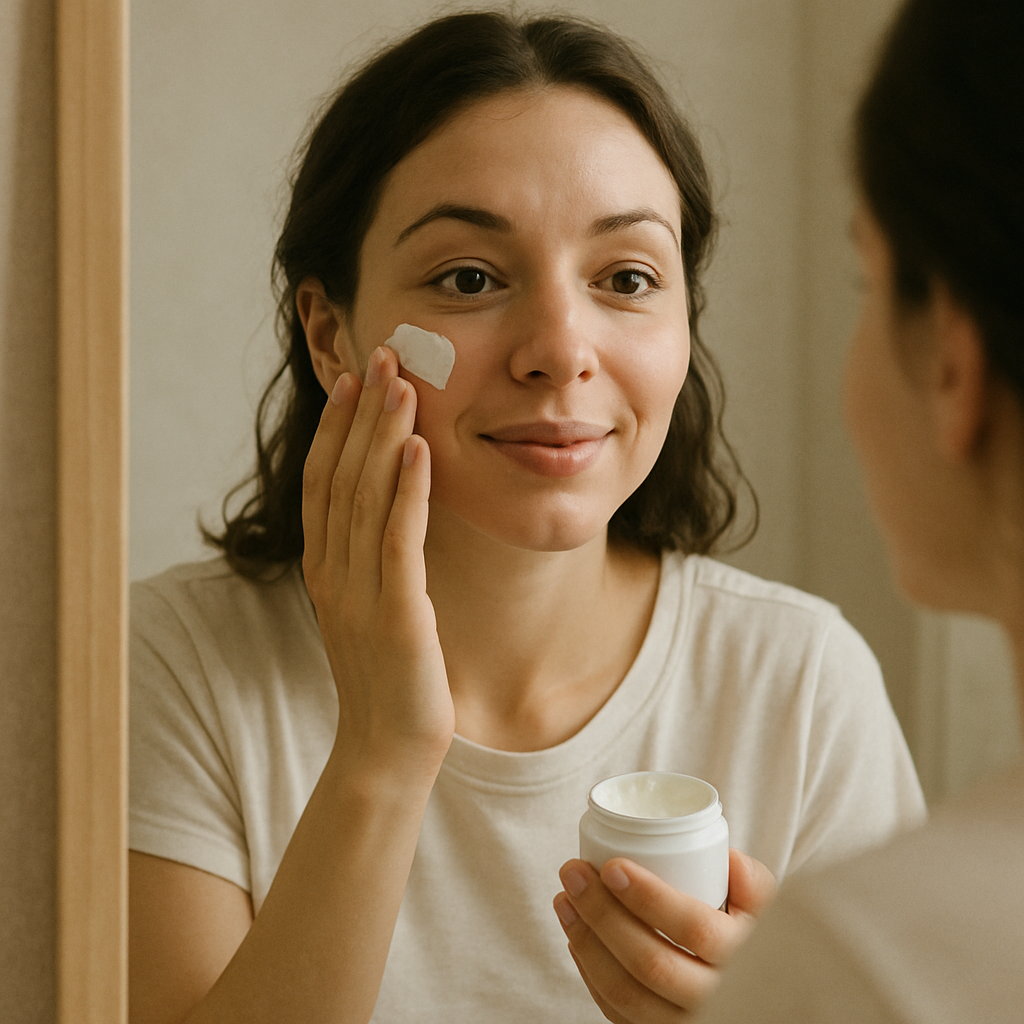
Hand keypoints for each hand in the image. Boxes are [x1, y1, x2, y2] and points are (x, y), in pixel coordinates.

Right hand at [302, 345, 454, 773]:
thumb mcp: (369, 609)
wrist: (385, 751)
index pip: (324, 482)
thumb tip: (390, 513)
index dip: (336, 427)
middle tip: (379, 355)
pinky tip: (420, 450)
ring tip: (399, 383)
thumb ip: (370, 561)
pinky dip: (407, 492)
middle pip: (341, 475)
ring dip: (382, 436)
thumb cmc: (386, 679)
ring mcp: (359, 592)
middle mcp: (333, 572)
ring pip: (365, 497)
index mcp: (325, 569)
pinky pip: (398, 540)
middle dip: (360, 413)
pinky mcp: (396, 614)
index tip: (353, 378)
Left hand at [553, 849, 776, 1021]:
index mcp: (742, 960)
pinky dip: (590, 973)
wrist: (752, 995)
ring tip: (564, 900)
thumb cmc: (750, 938)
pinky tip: (575, 937)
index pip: (695, 929)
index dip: (650, 898)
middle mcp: (715, 1000)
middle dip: (602, 913)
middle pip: (650, 963)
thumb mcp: (765, 910)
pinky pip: (617, 1013)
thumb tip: (728, 857)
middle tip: (574, 873)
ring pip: (626, 993)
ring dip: (585, 942)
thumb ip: (751, 882)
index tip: (613, 866)